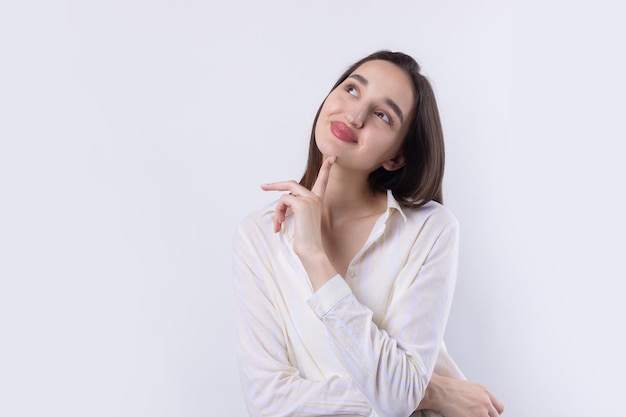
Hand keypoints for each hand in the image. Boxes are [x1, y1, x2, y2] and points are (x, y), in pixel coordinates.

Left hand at [260, 156, 336, 288]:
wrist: (312, 251)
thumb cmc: (306, 241)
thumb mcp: (301, 222)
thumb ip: (296, 209)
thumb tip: (284, 203)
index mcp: (317, 201)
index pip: (323, 180)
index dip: (326, 169)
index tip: (332, 157)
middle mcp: (315, 198)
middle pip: (292, 183)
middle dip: (276, 184)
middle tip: (263, 187)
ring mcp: (309, 199)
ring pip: (284, 195)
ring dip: (277, 210)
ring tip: (278, 224)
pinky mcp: (301, 204)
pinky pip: (282, 201)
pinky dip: (278, 213)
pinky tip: (279, 225)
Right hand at [419, 374, 503, 416]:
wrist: (439, 391)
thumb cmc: (448, 388)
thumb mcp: (468, 387)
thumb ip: (478, 397)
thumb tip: (481, 405)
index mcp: (485, 392)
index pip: (499, 407)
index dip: (494, 413)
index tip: (489, 415)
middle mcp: (485, 401)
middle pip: (495, 416)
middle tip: (476, 415)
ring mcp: (481, 411)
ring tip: (468, 415)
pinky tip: (464, 416)